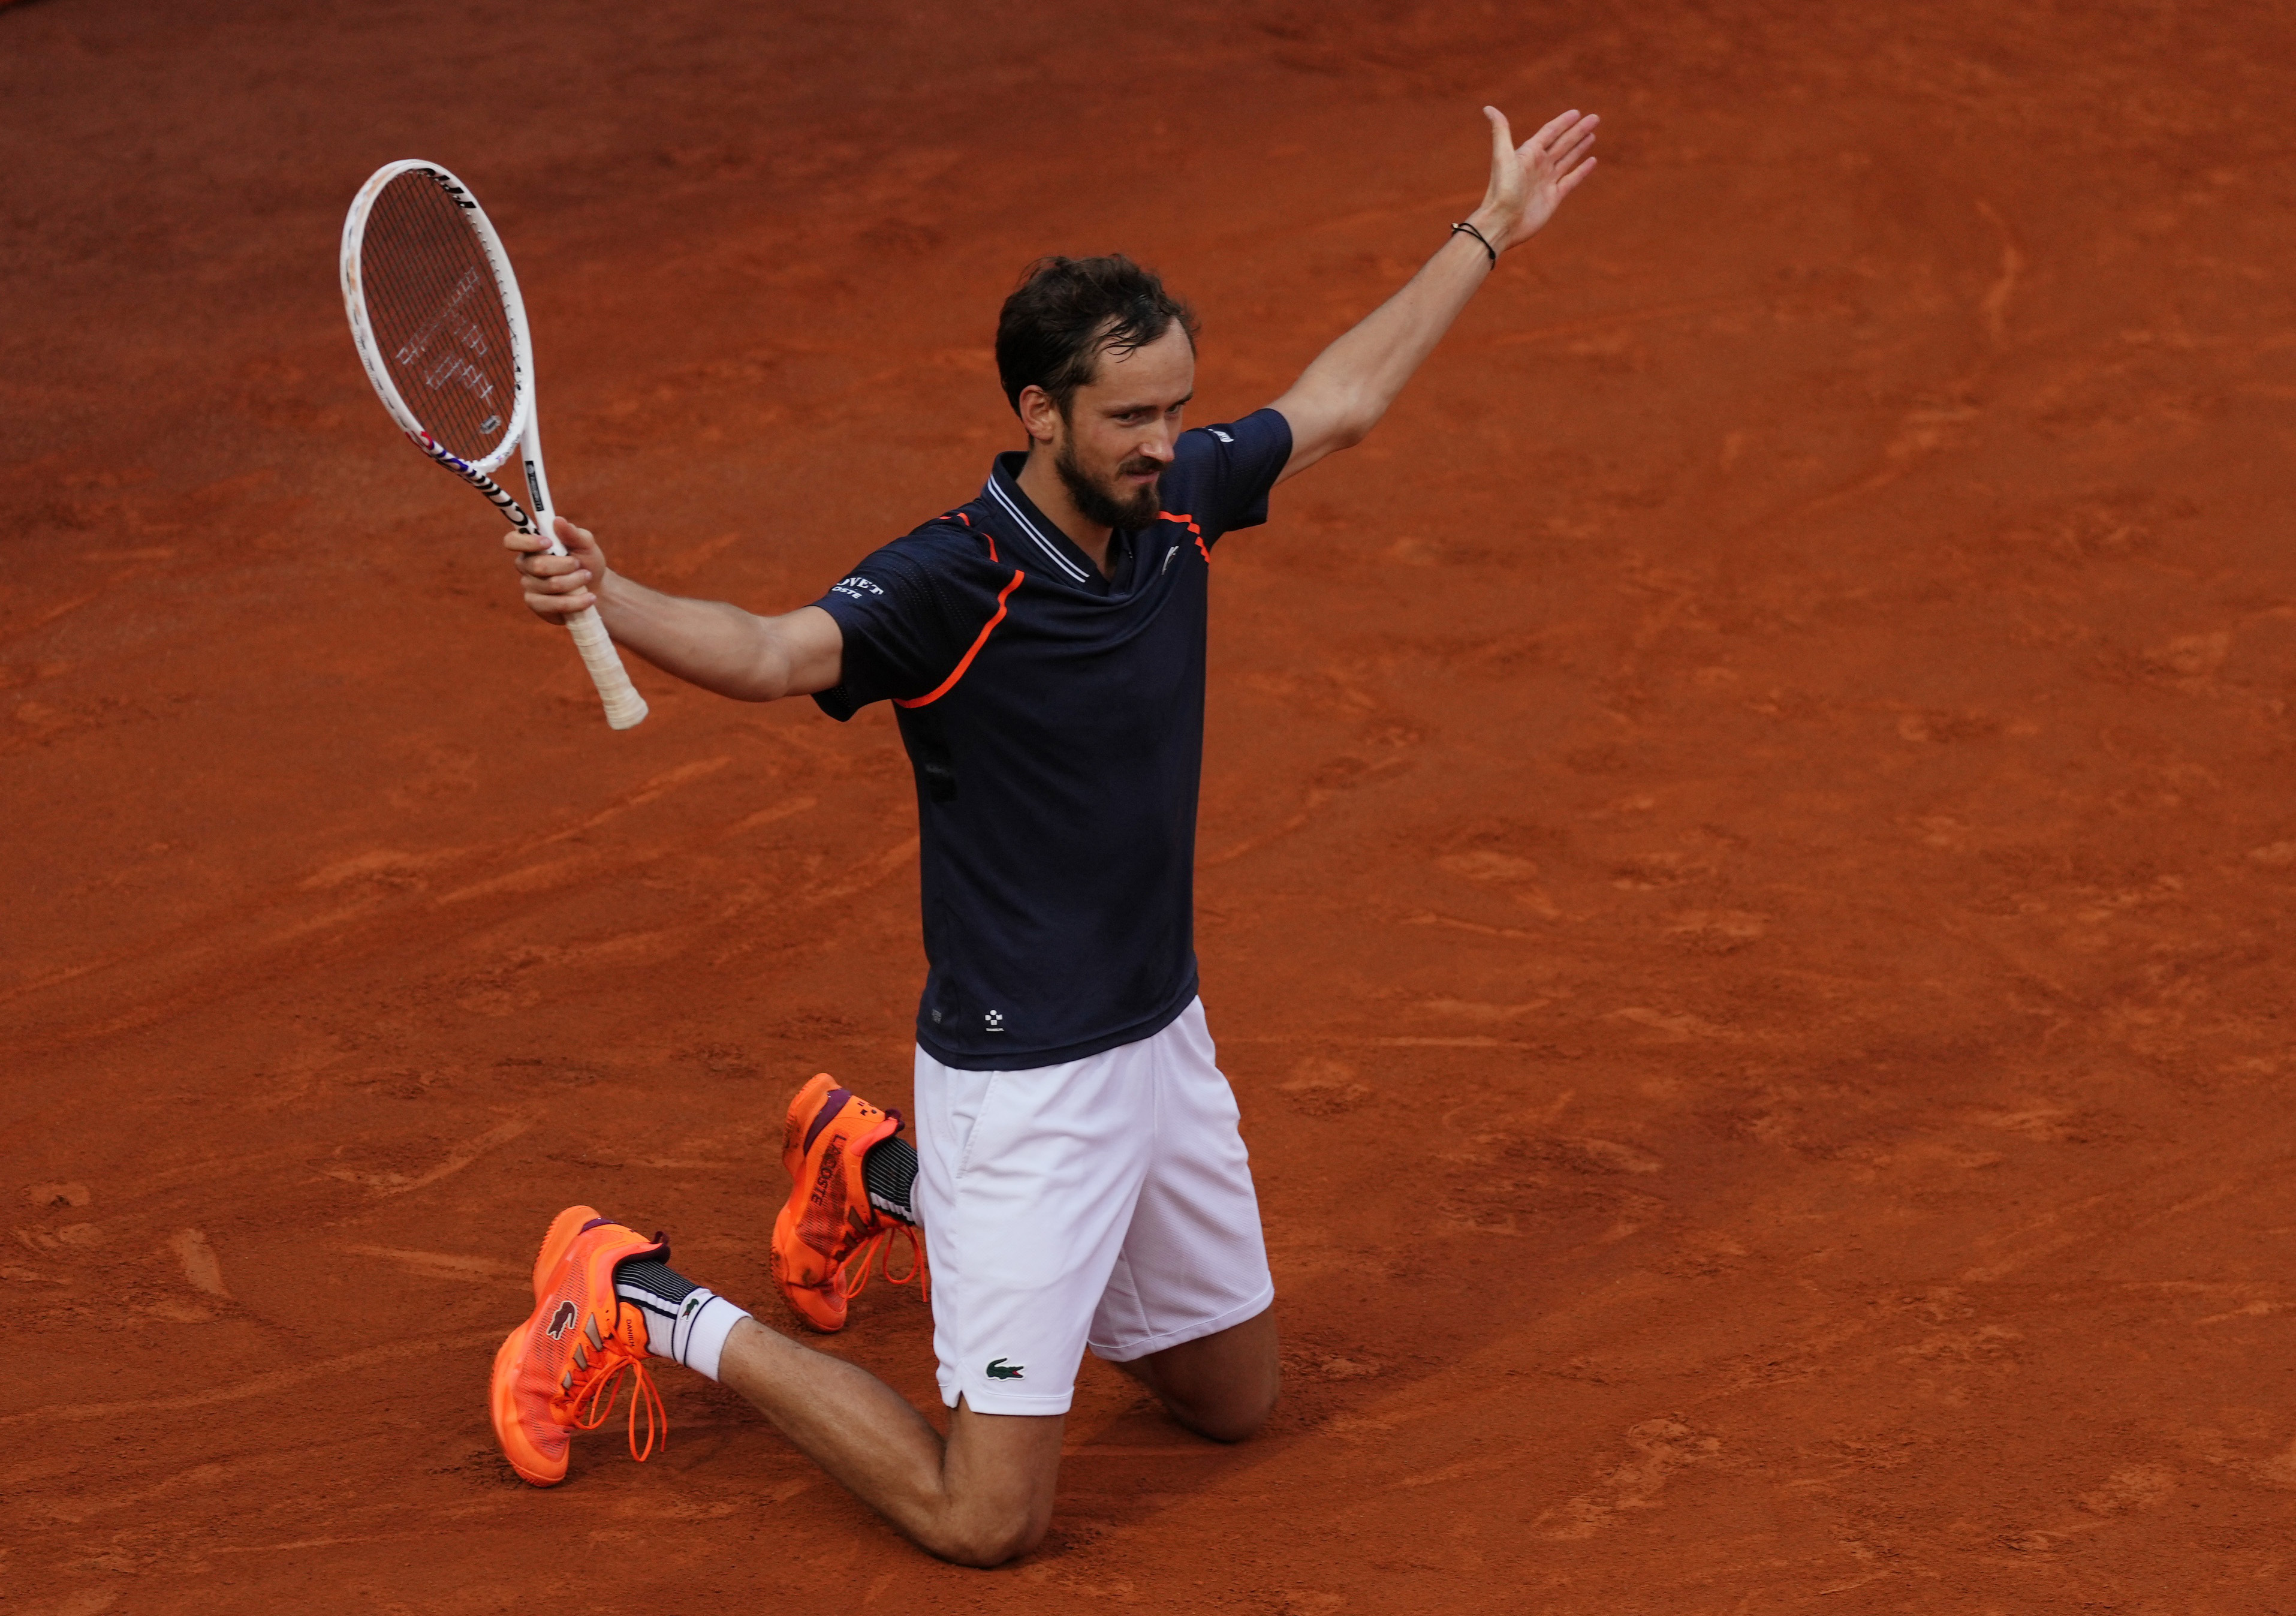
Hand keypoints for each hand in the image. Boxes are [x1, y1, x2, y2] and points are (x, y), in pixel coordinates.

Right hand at [505, 514, 607, 619]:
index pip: (512, 541)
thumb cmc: (586, 561)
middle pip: (537, 565)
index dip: (526, 542)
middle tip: (578, 563)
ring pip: (550, 585)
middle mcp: (525, 565)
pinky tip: (588, 598)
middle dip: (565, 565)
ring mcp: (529, 586)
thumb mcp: (585, 544)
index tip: (548, 542)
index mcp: (531, 546)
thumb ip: (573, 533)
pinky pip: (554, 604)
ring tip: (587, 577)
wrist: (596, 588)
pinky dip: (576, 601)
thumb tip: (558, 520)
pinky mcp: (537, 605)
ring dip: (574, 581)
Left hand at [1468, 106, 1597, 253]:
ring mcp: (1547, 181)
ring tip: (1592, 135)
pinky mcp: (1554, 197)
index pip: (1550, 132)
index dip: (1563, 122)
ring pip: (1568, 159)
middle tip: (1595, 118)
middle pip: (1563, 143)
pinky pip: (1571, 180)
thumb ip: (1501, 131)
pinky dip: (1582, 170)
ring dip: (1580, 147)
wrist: (1502, 223)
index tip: (1577, 112)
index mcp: (1529, 154)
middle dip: (1578, 131)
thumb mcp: (1502, 156)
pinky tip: (1592, 161)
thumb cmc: (1501, 190)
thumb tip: (1488, 108)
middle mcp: (1539, 165)